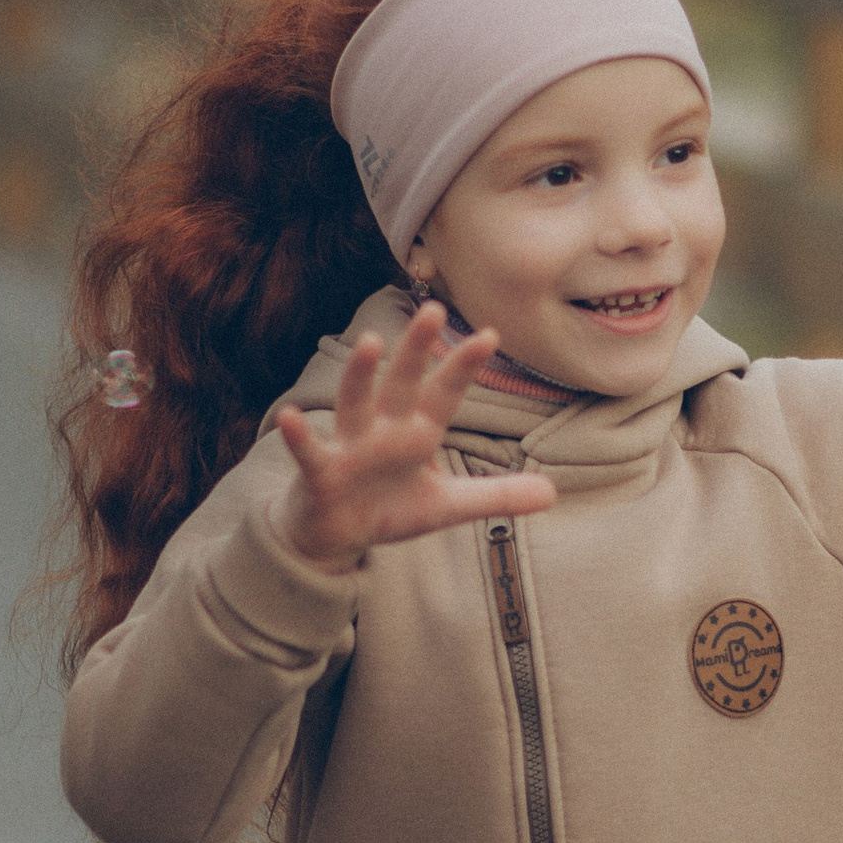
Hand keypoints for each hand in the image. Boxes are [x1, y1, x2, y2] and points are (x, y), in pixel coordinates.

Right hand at [270, 306, 555, 572]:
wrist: (334, 534)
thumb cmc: (388, 507)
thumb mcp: (447, 507)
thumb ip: (496, 496)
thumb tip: (552, 493)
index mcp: (417, 434)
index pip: (445, 395)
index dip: (464, 367)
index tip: (490, 334)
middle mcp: (384, 430)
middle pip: (402, 384)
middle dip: (416, 350)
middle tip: (432, 308)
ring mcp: (349, 447)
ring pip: (355, 404)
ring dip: (360, 375)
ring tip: (369, 341)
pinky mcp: (320, 472)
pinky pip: (309, 452)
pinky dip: (299, 436)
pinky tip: (289, 415)